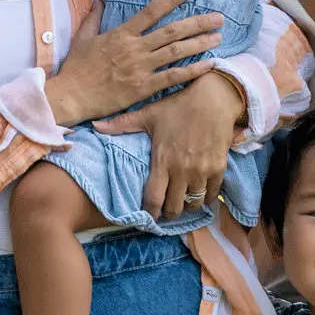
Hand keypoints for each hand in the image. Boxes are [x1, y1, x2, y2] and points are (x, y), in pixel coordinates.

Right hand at [46, 0, 223, 127]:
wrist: (71, 96)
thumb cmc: (76, 68)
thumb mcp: (83, 38)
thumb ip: (93, 18)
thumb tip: (99, 1)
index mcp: (122, 34)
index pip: (151, 11)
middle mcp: (135, 48)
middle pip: (172, 31)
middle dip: (198, 22)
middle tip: (218, 18)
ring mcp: (140, 68)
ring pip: (176, 52)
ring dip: (199, 43)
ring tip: (218, 37)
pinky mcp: (143, 88)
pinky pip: (173, 77)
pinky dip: (192, 70)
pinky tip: (208, 64)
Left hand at [93, 71, 242, 219]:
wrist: (213, 97)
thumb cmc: (178, 105)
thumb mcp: (149, 114)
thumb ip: (122, 125)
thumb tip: (95, 127)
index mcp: (163, 160)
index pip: (153, 198)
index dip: (150, 213)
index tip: (147, 217)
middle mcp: (182, 170)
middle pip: (174, 208)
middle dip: (168, 213)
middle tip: (165, 211)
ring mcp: (202, 170)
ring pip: (194, 204)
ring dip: (187, 206)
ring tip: (182, 202)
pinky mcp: (219, 168)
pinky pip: (212, 193)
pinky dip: (206, 197)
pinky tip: (199, 194)